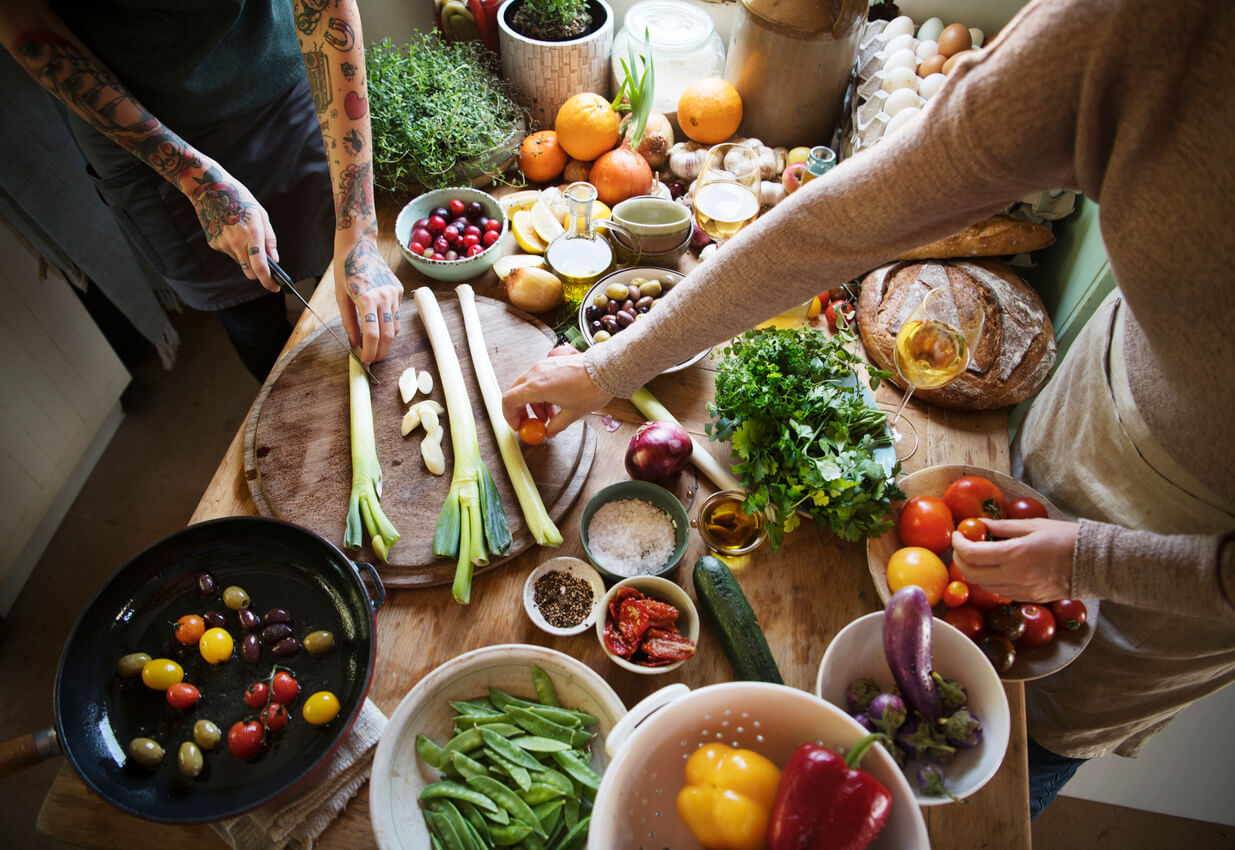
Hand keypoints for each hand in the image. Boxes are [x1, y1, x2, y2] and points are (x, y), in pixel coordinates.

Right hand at [186, 164, 279, 291]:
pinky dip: (234, 247)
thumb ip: (269, 239)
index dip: (268, 282)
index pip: (260, 268)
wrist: (209, 189)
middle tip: (265, 267)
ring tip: (243, 235)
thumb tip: (274, 259)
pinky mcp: (214, 244)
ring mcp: (223, 245)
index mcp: (252, 235)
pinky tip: (231, 231)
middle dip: (259, 274)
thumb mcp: (260, 214)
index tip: (275, 288)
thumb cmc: (239, 198)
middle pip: (250, 272)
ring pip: (239, 262)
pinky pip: (229, 252)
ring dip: (245, 256)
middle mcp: (237, 243)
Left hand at [334, 234, 403, 363]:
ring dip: (386, 340)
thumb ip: (349, 322)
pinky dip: (389, 324)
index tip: (365, 361)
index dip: (369, 352)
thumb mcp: (341, 297)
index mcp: (367, 299)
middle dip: (381, 352)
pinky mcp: (399, 290)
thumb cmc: (346, 269)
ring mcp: (394, 293)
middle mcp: (384, 297)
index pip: (372, 335)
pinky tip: (379, 323)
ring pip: (395, 327)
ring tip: (374, 345)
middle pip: (388, 335)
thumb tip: (354, 343)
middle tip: (372, 360)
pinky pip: (396, 314)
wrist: (359, 245)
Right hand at [502, 345, 612, 437]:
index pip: (508, 400)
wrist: (606, 369)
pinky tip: (554, 402)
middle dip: (521, 410)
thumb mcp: (573, 413)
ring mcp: (543, 365)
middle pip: (516, 392)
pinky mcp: (552, 363)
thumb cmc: (591, 388)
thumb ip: (556, 425)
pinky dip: (540, 392)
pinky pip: (538, 378)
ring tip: (548, 415)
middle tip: (530, 422)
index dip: (509, 415)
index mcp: (536, 387)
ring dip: (533, 402)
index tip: (517, 425)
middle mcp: (536, 373)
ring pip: (527, 386)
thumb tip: (550, 431)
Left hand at [950, 518, 1077, 602]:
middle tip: (963, 545)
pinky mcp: (1027, 598)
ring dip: (973, 570)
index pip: (972, 554)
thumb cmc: (1066, 538)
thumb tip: (979, 524)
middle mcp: (1014, 576)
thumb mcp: (1033, 525)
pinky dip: (989, 580)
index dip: (959, 544)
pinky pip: (998, 591)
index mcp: (1015, 555)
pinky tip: (995, 567)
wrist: (1094, 563)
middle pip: (971, 574)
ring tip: (978, 555)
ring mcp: (1020, 591)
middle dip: (960, 559)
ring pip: (982, 586)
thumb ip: (1002, 527)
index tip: (958, 534)